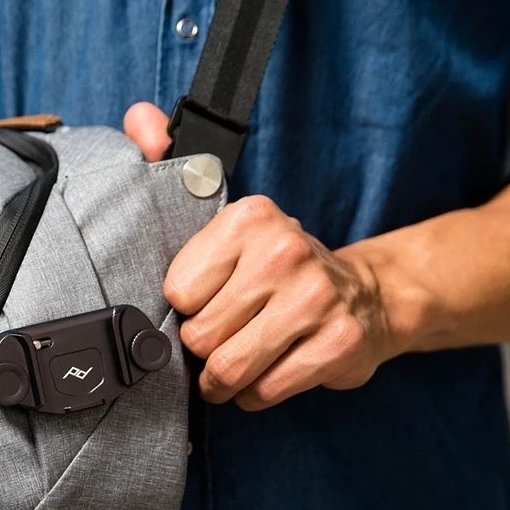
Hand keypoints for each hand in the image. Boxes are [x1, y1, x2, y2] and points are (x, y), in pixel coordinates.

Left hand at [121, 101, 397, 410]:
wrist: (371, 297)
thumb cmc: (282, 268)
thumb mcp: (233, 220)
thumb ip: (174, 164)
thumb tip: (139, 116)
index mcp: (250, 220)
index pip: (178, 290)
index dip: (187, 307)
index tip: (206, 301)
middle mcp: (284, 253)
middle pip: (201, 335)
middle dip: (204, 349)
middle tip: (223, 338)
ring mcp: (315, 300)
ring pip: (230, 368)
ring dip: (224, 380)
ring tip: (235, 366)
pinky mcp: (338, 344)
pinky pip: (265, 391)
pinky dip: (257, 394)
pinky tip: (268, 373)